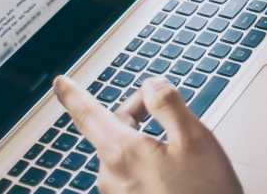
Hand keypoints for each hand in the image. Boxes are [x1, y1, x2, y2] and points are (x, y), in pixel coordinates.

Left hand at [52, 75, 242, 193]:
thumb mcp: (195, 139)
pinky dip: (146, 162)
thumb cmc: (205, 193)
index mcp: (122, 153)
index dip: (74, 95)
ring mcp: (117, 193)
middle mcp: (111, 176)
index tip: (61, 83)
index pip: (88, 114)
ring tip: (179, 152)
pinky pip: (129, 172)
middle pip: (113, 129)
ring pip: (122, 151)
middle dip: (136, 115)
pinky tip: (172, 171)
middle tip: (170, 115)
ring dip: (143, 141)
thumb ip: (169, 105)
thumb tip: (151, 85)